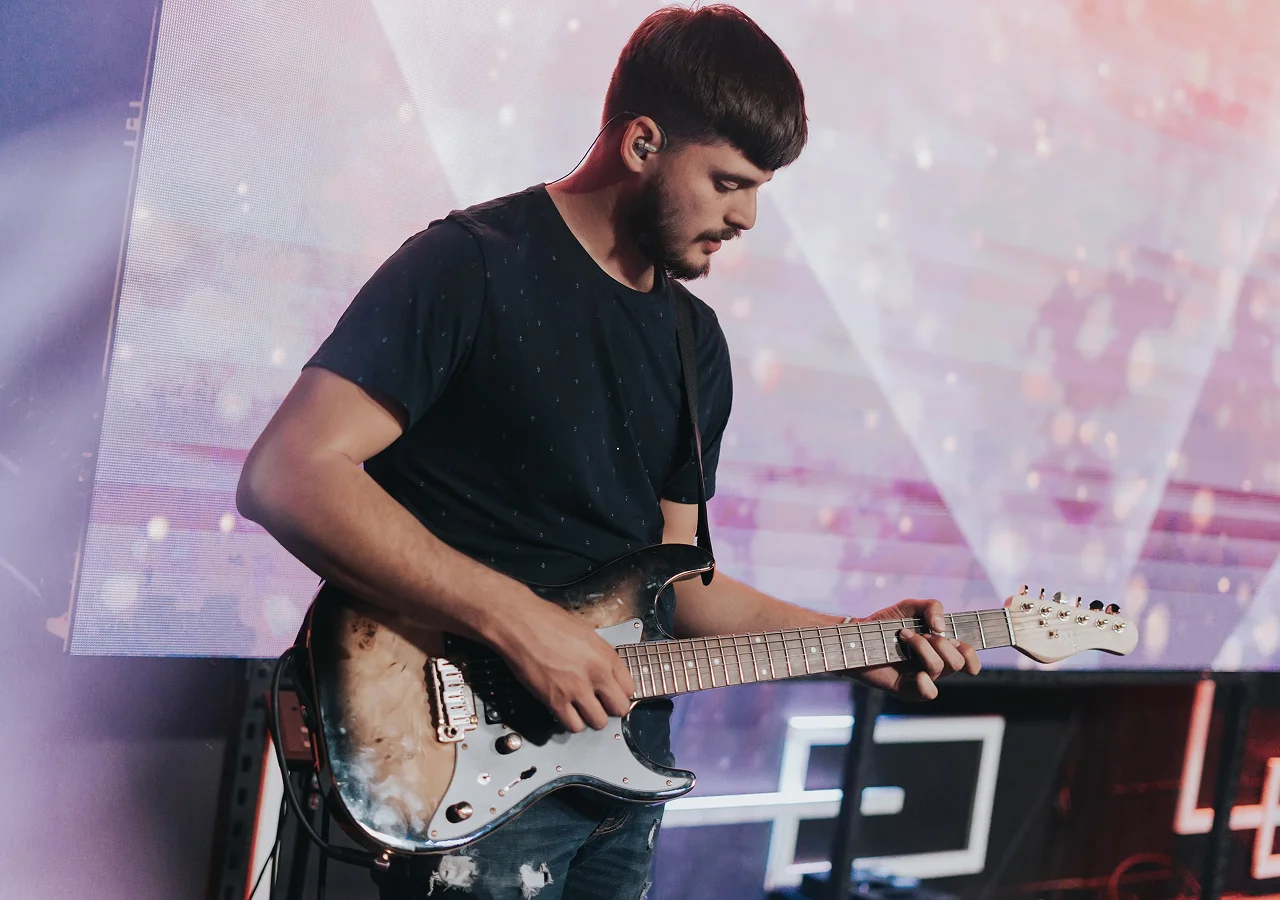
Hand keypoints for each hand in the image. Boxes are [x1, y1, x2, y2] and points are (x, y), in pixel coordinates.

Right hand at [487, 593, 637, 732]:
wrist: (518, 622)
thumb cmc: (546, 621)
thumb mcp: (585, 633)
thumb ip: (599, 655)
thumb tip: (606, 672)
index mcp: (605, 655)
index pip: (630, 688)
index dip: (620, 692)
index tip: (613, 693)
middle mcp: (596, 674)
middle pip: (619, 708)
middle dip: (610, 708)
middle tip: (600, 704)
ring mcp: (576, 689)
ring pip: (598, 722)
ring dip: (590, 717)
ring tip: (581, 708)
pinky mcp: (555, 701)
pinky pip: (573, 726)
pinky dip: (571, 722)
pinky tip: (565, 710)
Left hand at [853, 598, 979, 700]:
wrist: (857, 635)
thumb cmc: (885, 623)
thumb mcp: (909, 607)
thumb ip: (932, 606)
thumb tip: (941, 628)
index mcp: (940, 649)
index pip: (968, 658)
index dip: (972, 655)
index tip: (956, 642)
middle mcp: (934, 665)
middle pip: (957, 662)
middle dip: (939, 643)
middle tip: (915, 633)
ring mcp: (921, 678)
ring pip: (939, 668)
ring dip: (922, 647)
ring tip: (903, 637)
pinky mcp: (907, 689)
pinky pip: (929, 693)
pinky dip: (925, 682)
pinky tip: (914, 672)